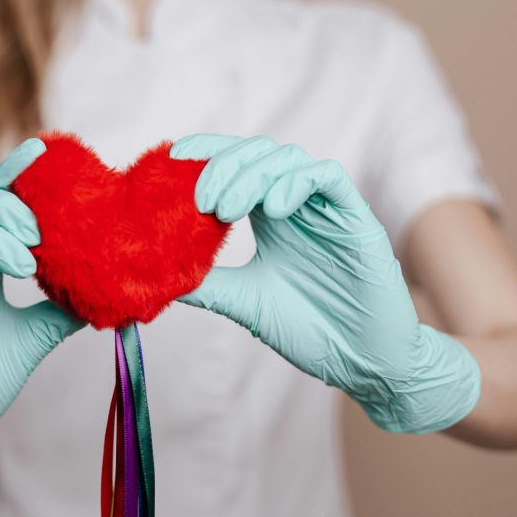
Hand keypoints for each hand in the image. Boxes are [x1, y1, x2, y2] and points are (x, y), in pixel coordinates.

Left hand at [171, 134, 479, 433]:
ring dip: (252, 175)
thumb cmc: (311, 330)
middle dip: (223, 167)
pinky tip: (273, 210)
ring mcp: (326, 210)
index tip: (170, 161)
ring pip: (288, 158)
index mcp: (270, 218)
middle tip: (200, 201)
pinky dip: (296, 183)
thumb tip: (153, 277)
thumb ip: (206, 284)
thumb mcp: (245, 302)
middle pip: (257, 154)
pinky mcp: (356, 219)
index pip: (236, 166)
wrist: (363, 364)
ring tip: (226, 210)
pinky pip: (328, 178)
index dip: (205, 153)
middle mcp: (296, 205)